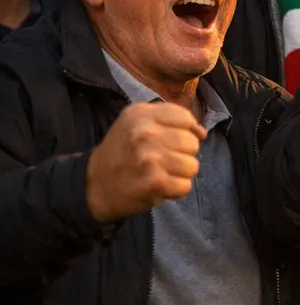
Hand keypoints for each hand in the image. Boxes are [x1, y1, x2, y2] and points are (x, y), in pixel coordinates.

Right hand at [85, 103, 207, 221]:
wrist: (93, 185)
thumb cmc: (122, 151)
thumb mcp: (137, 123)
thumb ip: (171, 120)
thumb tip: (201, 132)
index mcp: (141, 114)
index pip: (185, 118)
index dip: (183, 132)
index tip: (167, 141)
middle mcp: (145, 133)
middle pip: (192, 143)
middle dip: (181, 154)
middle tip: (160, 160)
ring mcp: (150, 158)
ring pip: (192, 166)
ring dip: (179, 174)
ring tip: (160, 173)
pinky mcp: (154, 182)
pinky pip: (185, 186)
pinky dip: (175, 190)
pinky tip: (158, 186)